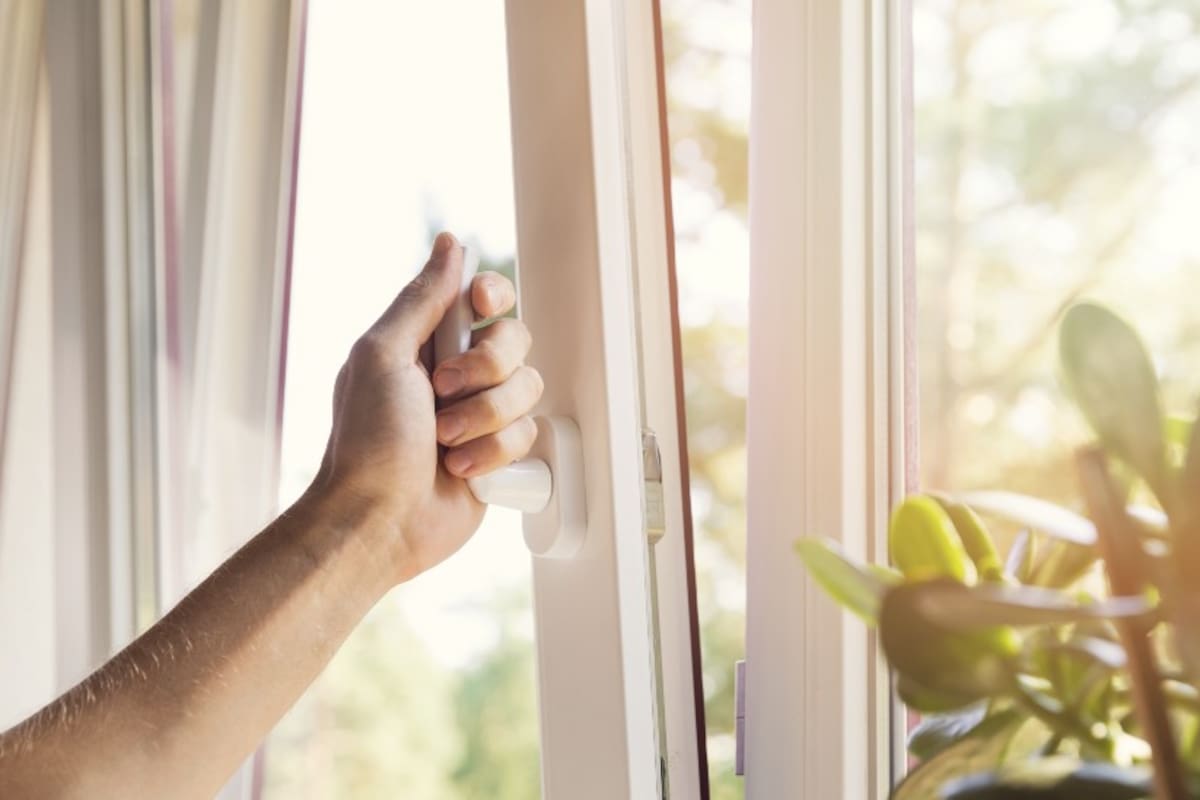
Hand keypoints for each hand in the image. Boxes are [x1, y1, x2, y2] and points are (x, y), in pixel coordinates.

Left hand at [313, 233, 541, 582]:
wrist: (379, 520)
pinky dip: (493, 454)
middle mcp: (458, 374)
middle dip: (485, 370)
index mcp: (426, 342)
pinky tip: (460, 469)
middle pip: (515, 340)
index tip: (480, 309)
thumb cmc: (367, 441)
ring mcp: (481, 415)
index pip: (484, 297)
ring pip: (528, 389)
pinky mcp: (499, 454)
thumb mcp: (382, 355)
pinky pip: (530, 435)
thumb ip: (422, 298)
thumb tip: (450, 244)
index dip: (493, 298)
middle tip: (442, 393)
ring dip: (485, 418)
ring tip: (444, 442)